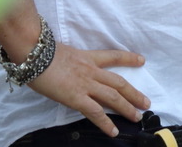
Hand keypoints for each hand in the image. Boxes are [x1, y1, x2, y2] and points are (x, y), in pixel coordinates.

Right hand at [28, 43, 150, 136]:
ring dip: (127, 108)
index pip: (113, 56)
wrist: (35, 54)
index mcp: (87, 57)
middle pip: (119, 82)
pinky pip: (96, 112)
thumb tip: (67, 65)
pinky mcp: (76, 98)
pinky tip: (114, 131)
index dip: (128, 58)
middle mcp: (91, 70)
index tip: (142, 60)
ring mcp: (85, 84)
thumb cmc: (41, 52)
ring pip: (113, 97)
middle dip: (134, 93)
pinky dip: (106, 123)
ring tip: (137, 117)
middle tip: (146, 102)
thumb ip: (70, 60)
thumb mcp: (61, 51)